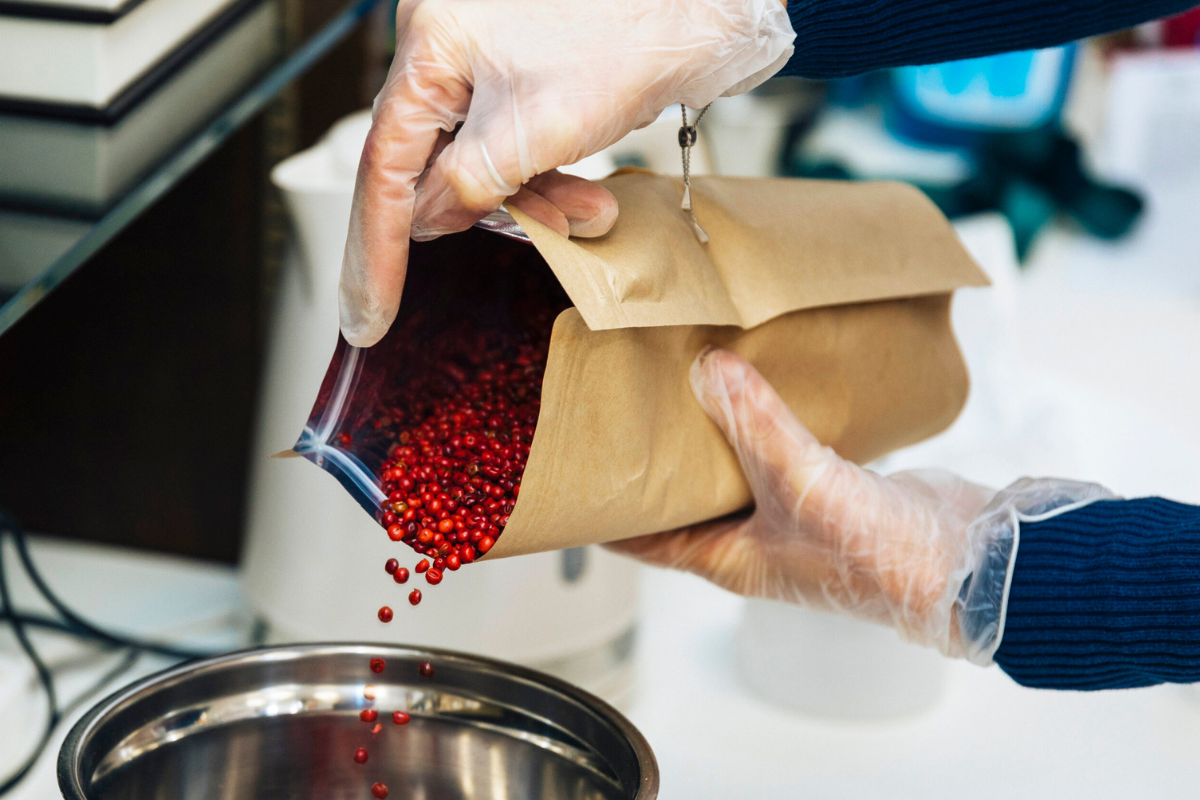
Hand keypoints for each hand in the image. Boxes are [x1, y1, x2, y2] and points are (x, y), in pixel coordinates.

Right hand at [338, 0, 794, 346]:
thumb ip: (468, 183)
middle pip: (431, 162)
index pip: (383, 165)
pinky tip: (588, 195)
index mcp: (433, 43)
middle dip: (484, 213)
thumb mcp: (538, 129)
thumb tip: (426, 221)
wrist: (701, 2)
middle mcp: (448, 46)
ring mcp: (486, 57)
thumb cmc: (631, 30)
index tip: (371, 313)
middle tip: (532, 236)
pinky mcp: (524, 72)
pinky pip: (513, 142)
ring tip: (587, 213)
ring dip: (532, 199)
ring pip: (480, 159)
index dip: (376, 249)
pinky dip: (546, 176)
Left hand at [609, 348, 996, 654]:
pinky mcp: (826, 490)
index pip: (644, 540)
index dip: (608, 515)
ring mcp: (788, 516)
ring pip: (730, 470)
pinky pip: (777, 451)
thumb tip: (706, 370)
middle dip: (657, 459)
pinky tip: (753, 386)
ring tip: (680, 384)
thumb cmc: (877, 558)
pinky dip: (760, 423)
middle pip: (683, 497)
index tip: (575, 485)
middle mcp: (750, 540)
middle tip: (625, 408)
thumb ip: (753, 424)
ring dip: (709, 434)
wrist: (962, 562)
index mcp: (726, 558)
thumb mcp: (800, 482)